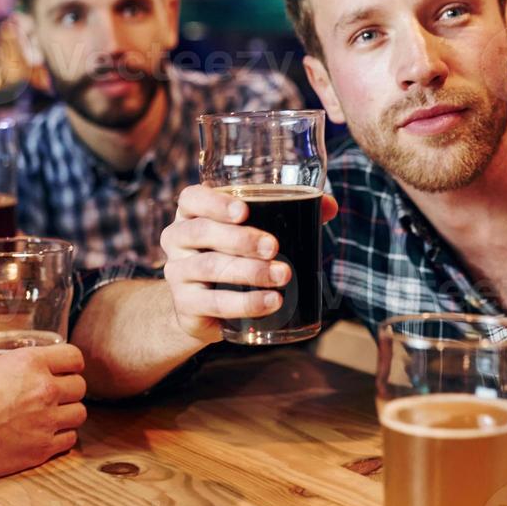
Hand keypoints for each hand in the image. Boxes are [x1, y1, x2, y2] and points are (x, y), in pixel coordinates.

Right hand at [0, 344, 87, 483]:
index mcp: (29, 362)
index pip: (74, 356)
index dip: (71, 362)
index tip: (65, 367)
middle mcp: (44, 390)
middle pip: (80, 386)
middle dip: (70, 388)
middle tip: (56, 393)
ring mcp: (45, 422)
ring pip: (79, 414)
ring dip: (69, 413)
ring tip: (55, 415)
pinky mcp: (39, 450)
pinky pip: (68, 441)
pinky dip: (61, 437)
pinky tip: (48, 435)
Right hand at [159, 185, 337, 342]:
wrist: (203, 306)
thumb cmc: (232, 255)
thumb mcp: (250, 231)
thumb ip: (288, 213)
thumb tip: (329, 205)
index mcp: (191, 213)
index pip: (192, 199)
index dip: (215, 202)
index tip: (244, 211)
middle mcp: (177, 239)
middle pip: (202, 232)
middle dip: (241, 239)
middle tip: (274, 247)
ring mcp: (177, 273)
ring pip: (209, 267)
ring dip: (249, 272)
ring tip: (282, 276)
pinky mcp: (186, 305)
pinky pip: (214, 303)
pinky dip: (245, 303)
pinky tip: (271, 302)